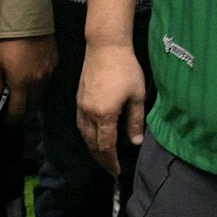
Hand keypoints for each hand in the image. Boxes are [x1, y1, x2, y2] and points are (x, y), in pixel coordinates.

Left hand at [0, 33, 55, 121]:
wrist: (29, 20)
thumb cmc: (7, 43)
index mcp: (22, 85)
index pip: (18, 112)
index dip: (11, 120)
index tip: (5, 120)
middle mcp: (38, 83)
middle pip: (33, 107)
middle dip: (23, 111)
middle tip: (13, 108)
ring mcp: (49, 74)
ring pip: (41, 94)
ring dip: (32, 98)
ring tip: (23, 92)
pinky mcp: (55, 63)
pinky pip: (47, 80)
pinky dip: (39, 83)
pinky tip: (32, 76)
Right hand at [76, 40, 146, 175]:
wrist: (106, 46)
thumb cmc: (125, 69)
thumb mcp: (136, 96)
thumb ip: (135, 121)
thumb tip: (136, 142)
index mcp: (104, 114)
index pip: (106, 146)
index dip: (111, 161)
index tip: (117, 170)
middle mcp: (89, 113)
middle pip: (92, 144)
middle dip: (101, 159)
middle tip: (110, 168)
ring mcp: (81, 106)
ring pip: (84, 135)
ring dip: (93, 149)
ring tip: (103, 156)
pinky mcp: (79, 99)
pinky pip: (81, 124)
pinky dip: (87, 136)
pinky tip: (94, 137)